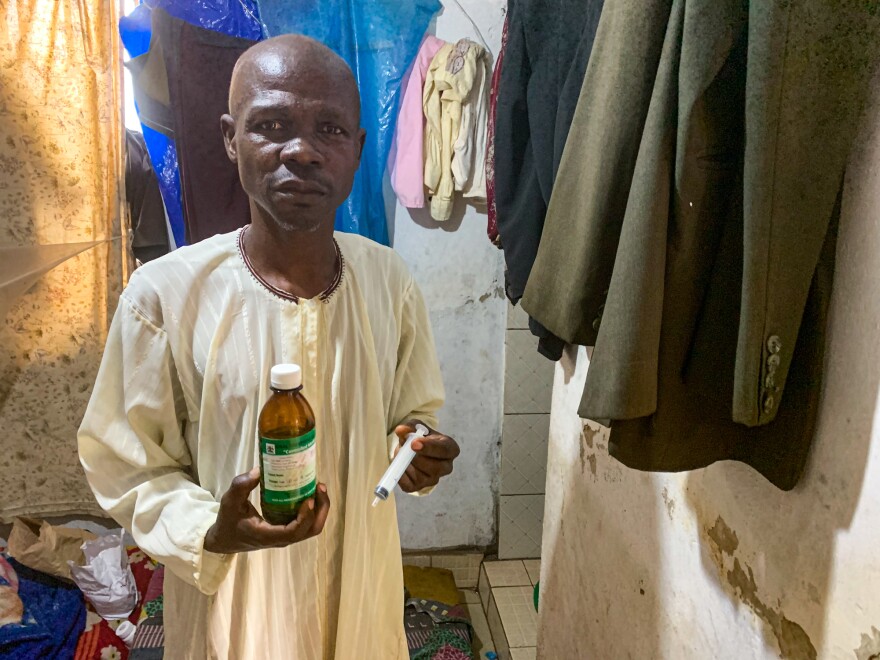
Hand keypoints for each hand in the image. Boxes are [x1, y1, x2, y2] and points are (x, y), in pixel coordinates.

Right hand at [204, 468, 329, 553]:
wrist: (224, 538)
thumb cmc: (228, 520)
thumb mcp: (229, 501)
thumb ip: (241, 485)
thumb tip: (259, 471)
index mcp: (267, 535)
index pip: (294, 532)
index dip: (305, 517)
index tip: (309, 498)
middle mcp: (281, 539)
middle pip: (310, 530)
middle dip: (320, 509)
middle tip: (319, 487)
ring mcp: (285, 537)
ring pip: (311, 528)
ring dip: (319, 509)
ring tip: (318, 487)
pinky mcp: (286, 531)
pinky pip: (306, 524)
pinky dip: (312, 510)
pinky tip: (309, 492)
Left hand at [393, 421, 459, 492]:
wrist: (414, 448)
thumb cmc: (421, 436)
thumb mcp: (417, 426)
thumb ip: (410, 427)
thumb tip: (401, 430)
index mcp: (450, 448)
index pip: (444, 450)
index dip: (430, 447)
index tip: (414, 443)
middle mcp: (446, 466)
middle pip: (435, 468)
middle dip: (417, 458)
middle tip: (405, 449)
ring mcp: (434, 479)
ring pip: (421, 477)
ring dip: (407, 465)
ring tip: (402, 454)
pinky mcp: (420, 487)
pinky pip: (408, 485)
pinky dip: (401, 475)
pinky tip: (401, 465)